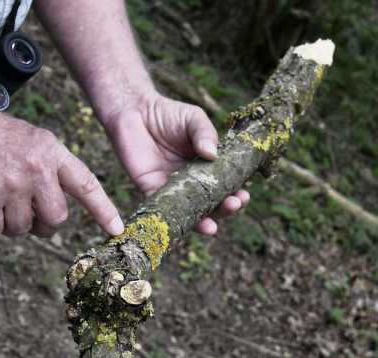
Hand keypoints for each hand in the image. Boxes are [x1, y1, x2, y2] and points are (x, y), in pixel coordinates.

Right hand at [0, 99, 123, 237]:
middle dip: (44, 224)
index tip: (116, 228)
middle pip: (56, 218)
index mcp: (51, 151)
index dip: (103, 209)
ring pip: (23, 228)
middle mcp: (36, 169)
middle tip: (30, 214)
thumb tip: (57, 207)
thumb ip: (49, 168)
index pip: (86, 184)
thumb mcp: (30, 138)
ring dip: (11, 222)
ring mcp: (10, 186)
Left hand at [102, 92, 249, 234]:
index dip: (236, 193)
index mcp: (207, 166)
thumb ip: (204, 133)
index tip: (243, 195)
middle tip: (232, 206)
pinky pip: (161, 209)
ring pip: (188, 212)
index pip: (226, 184)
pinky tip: (181, 223)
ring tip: (211, 227)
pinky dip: (171, 219)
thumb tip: (212, 154)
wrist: (134, 110)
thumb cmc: (167, 114)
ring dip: (201, 222)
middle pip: (211, 203)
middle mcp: (191, 181)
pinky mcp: (150, 189)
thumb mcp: (193, 118)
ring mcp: (171, 187)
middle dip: (224, 210)